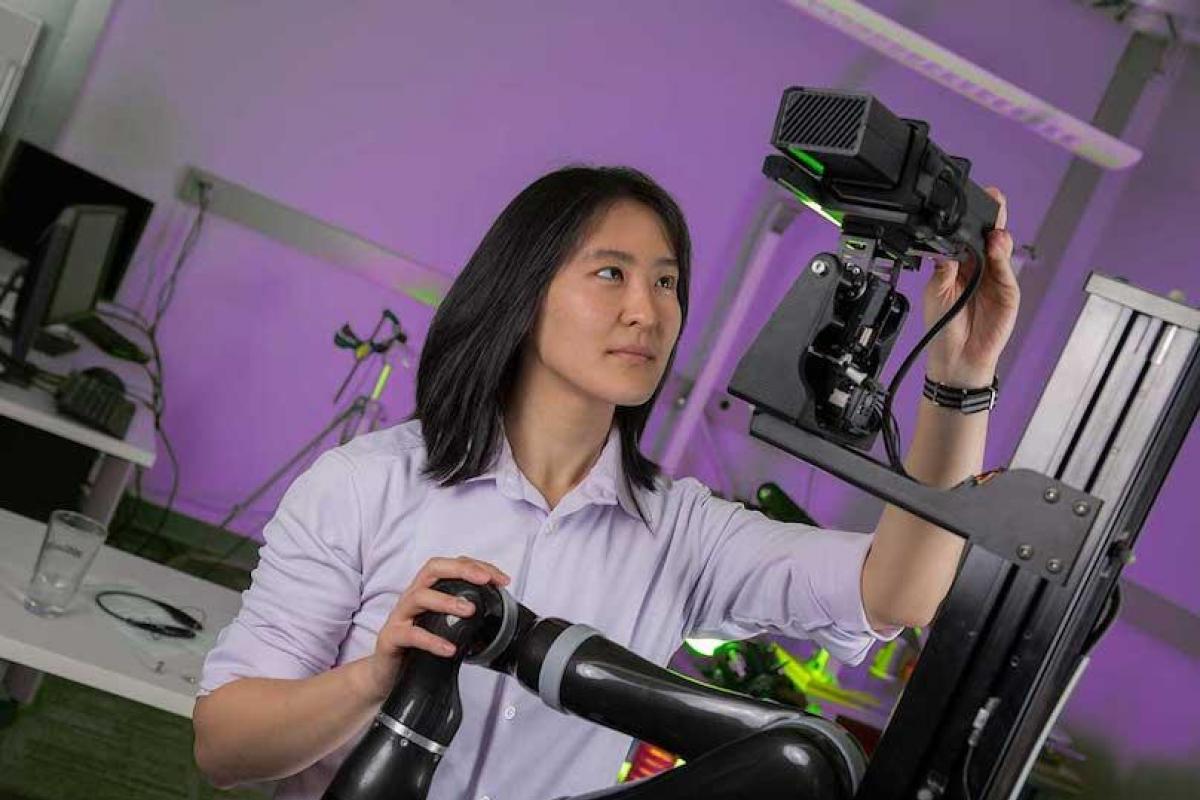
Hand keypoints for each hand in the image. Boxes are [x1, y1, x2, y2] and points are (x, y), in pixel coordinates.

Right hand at [357, 555, 510, 702]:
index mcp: (426, 590)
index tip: (500, 578)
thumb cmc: (416, 646)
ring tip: (470, 610)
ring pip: (419, 597)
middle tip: (485, 580)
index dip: (476, 566)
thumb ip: (462, 615)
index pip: (450, 566)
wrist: (386, 673)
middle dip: (461, 570)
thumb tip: (498, 613)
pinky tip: (449, 648)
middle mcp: (412, 597)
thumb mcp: (441, 625)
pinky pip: (411, 635)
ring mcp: (399, 616)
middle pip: (433, 569)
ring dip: (447, 601)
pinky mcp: (391, 638)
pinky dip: (432, 640)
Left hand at [923, 187, 1019, 387]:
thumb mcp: (936, 292)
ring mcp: (996, 279)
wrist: (956, 358)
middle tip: (995, 199)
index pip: (969, 236)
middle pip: (990, 237)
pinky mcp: (1008, 293)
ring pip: (1001, 250)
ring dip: (998, 235)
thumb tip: (947, 244)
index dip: (972, 220)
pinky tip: (997, 246)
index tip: (972, 202)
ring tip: (993, 228)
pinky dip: (1002, 258)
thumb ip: (944, 268)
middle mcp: (980, 268)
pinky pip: (1006, 271)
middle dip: (993, 217)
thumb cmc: (943, 327)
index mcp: (961, 265)